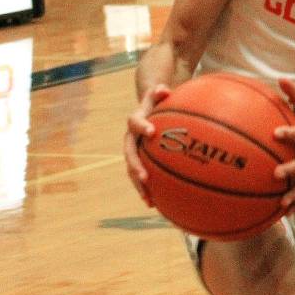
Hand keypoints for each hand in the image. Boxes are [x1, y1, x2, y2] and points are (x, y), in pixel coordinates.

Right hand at [123, 83, 171, 206]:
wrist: (149, 111)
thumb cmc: (159, 103)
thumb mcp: (159, 95)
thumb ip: (160, 92)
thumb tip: (164, 89)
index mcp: (136, 122)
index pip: (135, 122)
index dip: (142, 126)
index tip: (152, 131)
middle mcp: (131, 139)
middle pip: (130, 154)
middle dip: (136, 166)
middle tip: (145, 177)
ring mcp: (135, 152)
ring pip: (133, 170)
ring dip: (139, 185)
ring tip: (148, 199)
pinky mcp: (141, 162)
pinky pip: (143, 177)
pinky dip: (148, 190)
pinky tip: (156, 205)